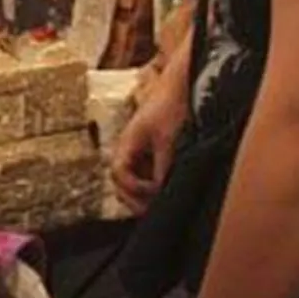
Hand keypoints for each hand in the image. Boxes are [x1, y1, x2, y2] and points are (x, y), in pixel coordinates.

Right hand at [110, 83, 185, 214]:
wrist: (180, 85)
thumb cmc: (171, 106)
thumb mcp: (168, 140)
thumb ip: (162, 167)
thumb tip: (159, 191)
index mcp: (126, 142)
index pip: (118, 173)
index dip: (133, 187)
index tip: (153, 191)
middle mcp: (128, 149)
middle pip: (119, 182)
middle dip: (132, 199)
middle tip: (150, 212)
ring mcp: (138, 151)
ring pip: (130, 181)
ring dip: (141, 195)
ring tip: (158, 206)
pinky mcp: (150, 153)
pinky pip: (143, 176)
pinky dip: (150, 187)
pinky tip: (164, 192)